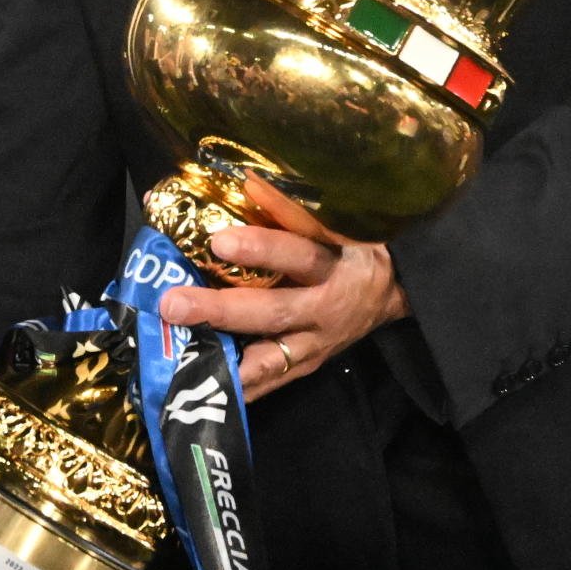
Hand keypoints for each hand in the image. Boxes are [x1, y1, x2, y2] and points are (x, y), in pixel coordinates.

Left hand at [156, 176, 409, 400]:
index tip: (219, 240)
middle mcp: (324, 308)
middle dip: (222, 309)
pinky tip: (202, 387)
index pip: (299, 254)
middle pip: (273, 311)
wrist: (395, 289)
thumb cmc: (354, 246)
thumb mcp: (335, 223)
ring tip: (181, 356)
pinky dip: (239, 388)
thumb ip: (291, 209)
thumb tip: (242, 181)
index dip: (261, 248)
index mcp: (335, 264)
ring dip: (222, 356)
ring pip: (268, 356)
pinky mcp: (308, 365)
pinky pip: (270, 382)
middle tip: (175, 303)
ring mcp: (316, 343)